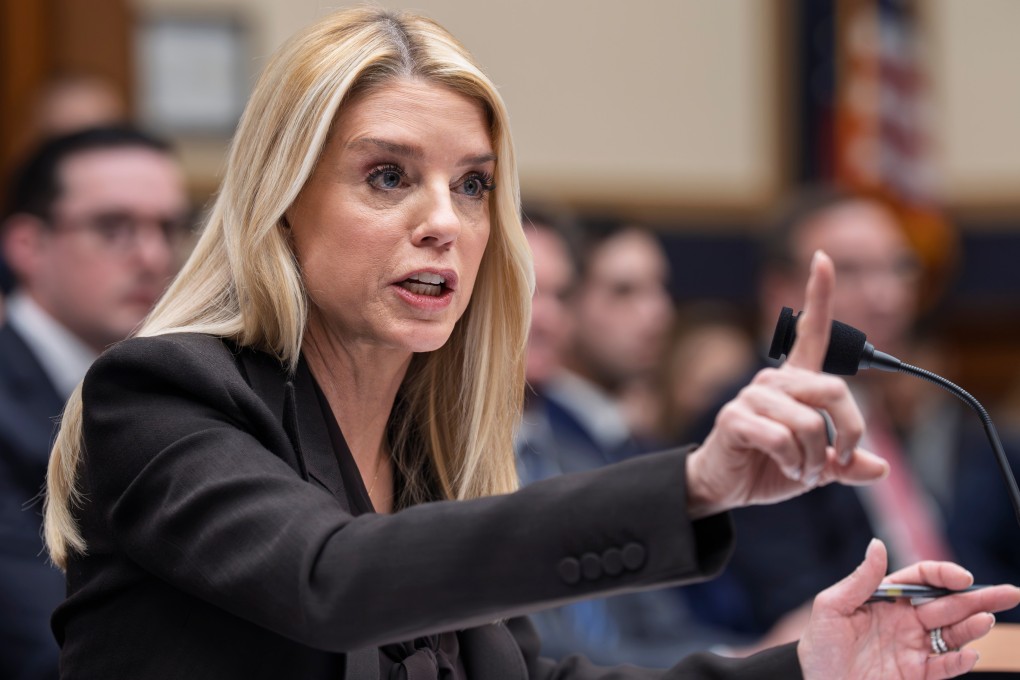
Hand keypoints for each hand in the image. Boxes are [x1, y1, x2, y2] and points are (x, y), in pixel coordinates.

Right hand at [685, 250, 887, 516]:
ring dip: (814, 459)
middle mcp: (774, 382)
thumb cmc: (769, 466)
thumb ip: (846, 463)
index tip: (823, 258)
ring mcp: (752, 397)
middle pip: (833, 391)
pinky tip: (783, 467)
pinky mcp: (735, 418)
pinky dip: (792, 463)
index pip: (811, 330)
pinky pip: (782, 439)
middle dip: (850, 433)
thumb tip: (879, 467)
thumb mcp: (817, 466)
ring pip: (810, 424)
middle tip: (840, 460)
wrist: (726, 486)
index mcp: (795, 383)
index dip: (819, 294)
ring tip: (800, 469)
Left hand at [798, 539, 1019, 678]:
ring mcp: (912, 648)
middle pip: (947, 604)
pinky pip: (942, 667)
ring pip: (951, 634)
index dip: (943, 575)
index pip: (922, 580)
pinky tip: (969, 654)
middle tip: (1009, 593)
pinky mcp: (915, 675)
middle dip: (978, 598)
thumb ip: (859, 580)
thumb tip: (878, 545)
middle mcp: (904, 620)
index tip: (962, 578)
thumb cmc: (818, 647)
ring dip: (972, 627)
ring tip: (986, 620)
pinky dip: (958, 662)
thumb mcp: (831, 608)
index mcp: (885, 598)